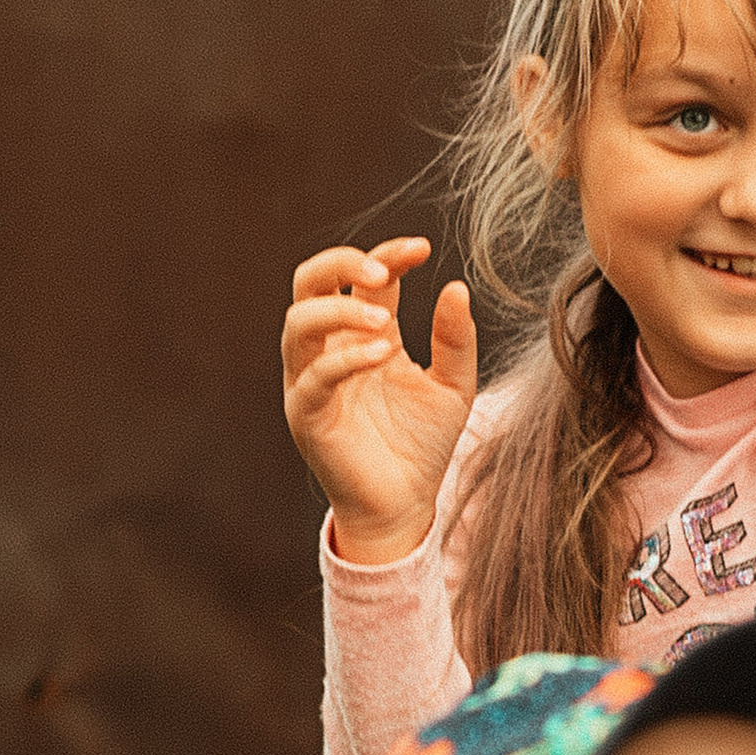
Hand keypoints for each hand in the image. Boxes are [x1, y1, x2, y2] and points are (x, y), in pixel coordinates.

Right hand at [283, 238, 477, 567]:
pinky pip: (314, 376)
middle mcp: (331, 349)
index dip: (388, 254)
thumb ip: (455, 340)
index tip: (422, 248)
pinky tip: (380, 354)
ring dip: (338, 311)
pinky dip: (344, 359)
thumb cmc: (423, 446)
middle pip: (309, 282)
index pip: (362, 277)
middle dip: (341, 262)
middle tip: (383, 269)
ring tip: (382, 321)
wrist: (406, 506)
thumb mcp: (454, 386)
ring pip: (299, 322)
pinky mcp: (308, 415)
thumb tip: (456, 286)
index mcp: (365, 334)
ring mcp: (313, 381)